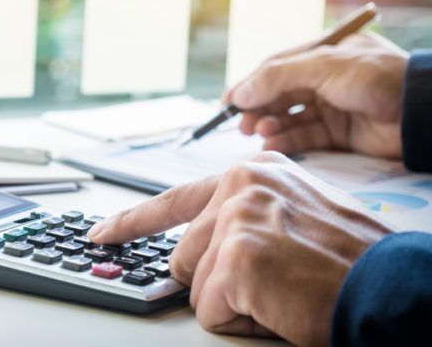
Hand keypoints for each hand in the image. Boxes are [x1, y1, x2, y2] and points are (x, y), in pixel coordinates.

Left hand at [88, 152, 392, 345]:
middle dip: (216, 280)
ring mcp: (236, 217)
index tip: (102, 234)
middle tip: (272, 280)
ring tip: (282, 290)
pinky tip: (278, 304)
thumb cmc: (349, 263)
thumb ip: (241, 217)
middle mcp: (240, 184)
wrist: (391, 290)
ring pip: (194, 284)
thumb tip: (194, 248)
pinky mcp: (236, 256)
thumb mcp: (292, 216)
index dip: (133, 223)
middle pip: (184, 253)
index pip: (175, 199)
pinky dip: (241, 321)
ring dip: (232, 301)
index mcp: (252, 172)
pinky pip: (208, 310)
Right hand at [224, 33, 407, 158]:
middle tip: (241, 123)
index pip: (276, 67)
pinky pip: (304, 137)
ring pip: (289, 117)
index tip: (228, 101)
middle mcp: (324, 79)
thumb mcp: (322, 66)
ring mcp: (331, 107)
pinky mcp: (339, 134)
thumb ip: (277, 77)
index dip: (250, 84)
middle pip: (279, 94)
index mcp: (322, 54)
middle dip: (258, 108)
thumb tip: (238, 93)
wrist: (420, 112)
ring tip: (259, 132)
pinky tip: (273, 143)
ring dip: (270, 125)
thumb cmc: (375, 78)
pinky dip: (286, 141)